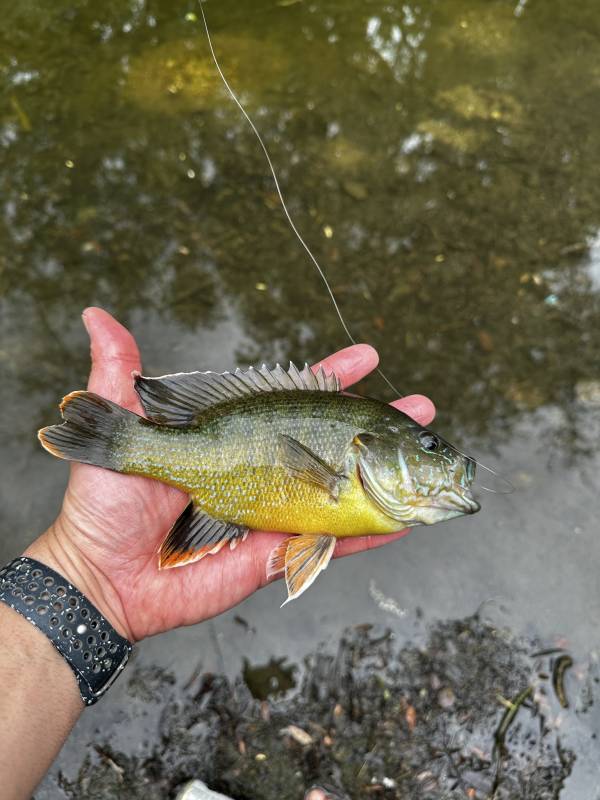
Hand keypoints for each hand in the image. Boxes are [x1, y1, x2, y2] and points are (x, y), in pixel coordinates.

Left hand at [27, 308, 434, 641]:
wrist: (104, 576)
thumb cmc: (107, 502)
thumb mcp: (119, 433)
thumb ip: (116, 374)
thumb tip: (95, 313)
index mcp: (235, 437)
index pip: (293, 399)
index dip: (331, 377)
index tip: (366, 355)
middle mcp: (264, 469)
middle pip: (333, 442)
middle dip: (380, 423)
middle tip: (422, 406)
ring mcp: (275, 511)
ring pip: (344, 490)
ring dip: (391, 476)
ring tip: (433, 459)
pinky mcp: (279, 553)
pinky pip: (332, 543)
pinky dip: (370, 534)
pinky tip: (405, 522)